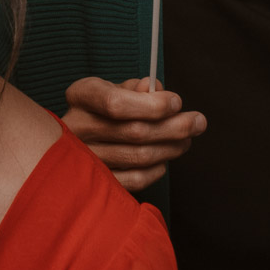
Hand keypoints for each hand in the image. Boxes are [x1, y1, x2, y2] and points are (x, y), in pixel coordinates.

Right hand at [62, 76, 205, 192]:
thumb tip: (154, 88)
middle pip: (134, 131)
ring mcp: (84, 158)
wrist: (71, 140)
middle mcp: (77, 127)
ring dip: (172, 147)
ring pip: (139, 156)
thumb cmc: (101, 109)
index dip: (152, 104)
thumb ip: (135, 88)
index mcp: (81, 96)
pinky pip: (135, 179)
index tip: (176, 101)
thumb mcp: (112, 88)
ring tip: (186, 138)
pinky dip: (157, 168)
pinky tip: (165, 157)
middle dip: (175, 126)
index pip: (115, 103)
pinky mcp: (96, 182)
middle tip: (199, 121)